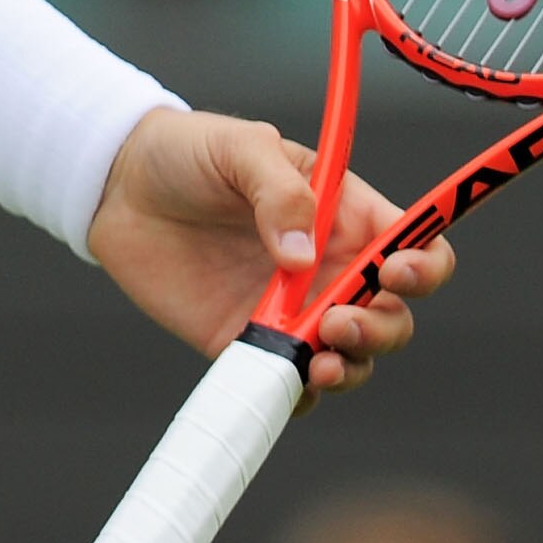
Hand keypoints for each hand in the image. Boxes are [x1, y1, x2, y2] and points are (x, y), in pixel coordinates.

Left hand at [85, 108, 450, 392]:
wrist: (119, 188)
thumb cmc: (189, 153)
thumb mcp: (240, 148)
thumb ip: (279, 192)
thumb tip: (303, 257)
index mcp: (345, 215)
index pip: (414, 245)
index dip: (424, 265)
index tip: (396, 272)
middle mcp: (330, 269)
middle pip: (394, 315)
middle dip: (384, 328)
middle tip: (339, 321)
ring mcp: (294, 311)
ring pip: (353, 357)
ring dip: (351, 367)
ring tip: (316, 359)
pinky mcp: (250, 342)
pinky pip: (293, 383)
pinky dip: (304, 394)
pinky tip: (290, 380)